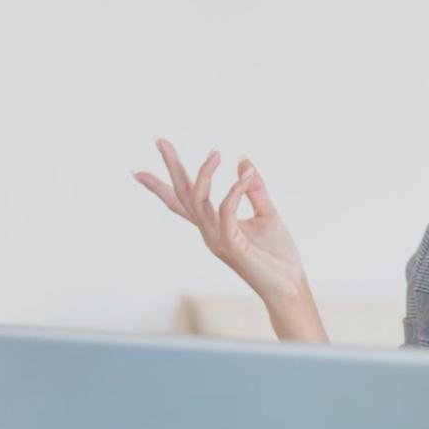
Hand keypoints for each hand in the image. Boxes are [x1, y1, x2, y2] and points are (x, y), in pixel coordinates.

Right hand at [134, 140, 307, 305]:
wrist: (290, 287)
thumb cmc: (278, 256)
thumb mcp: (267, 213)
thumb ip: (253, 189)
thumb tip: (243, 160)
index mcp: (214, 225)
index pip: (182, 202)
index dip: (160, 186)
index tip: (138, 171)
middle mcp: (209, 232)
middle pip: (182, 195)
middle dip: (171, 167)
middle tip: (159, 140)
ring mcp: (216, 239)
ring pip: (198, 200)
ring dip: (205, 173)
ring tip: (216, 151)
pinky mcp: (231, 245)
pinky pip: (225, 211)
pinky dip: (234, 191)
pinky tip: (246, 175)